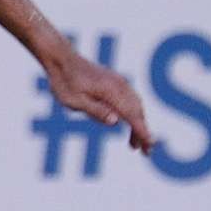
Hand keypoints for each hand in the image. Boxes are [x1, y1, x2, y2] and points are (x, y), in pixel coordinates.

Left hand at [40, 45, 155, 153]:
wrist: (60, 58)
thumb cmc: (64, 82)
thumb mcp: (74, 101)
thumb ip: (95, 111)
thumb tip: (116, 122)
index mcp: (111, 91)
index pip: (132, 115)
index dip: (142, 131)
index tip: (150, 145)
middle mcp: (119, 86)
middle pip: (138, 111)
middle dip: (143, 131)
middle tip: (145, 151)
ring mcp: (118, 82)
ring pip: (136, 105)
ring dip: (138, 123)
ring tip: (134, 143)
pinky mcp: (115, 81)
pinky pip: (130, 99)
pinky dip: (133, 113)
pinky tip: (128, 122)